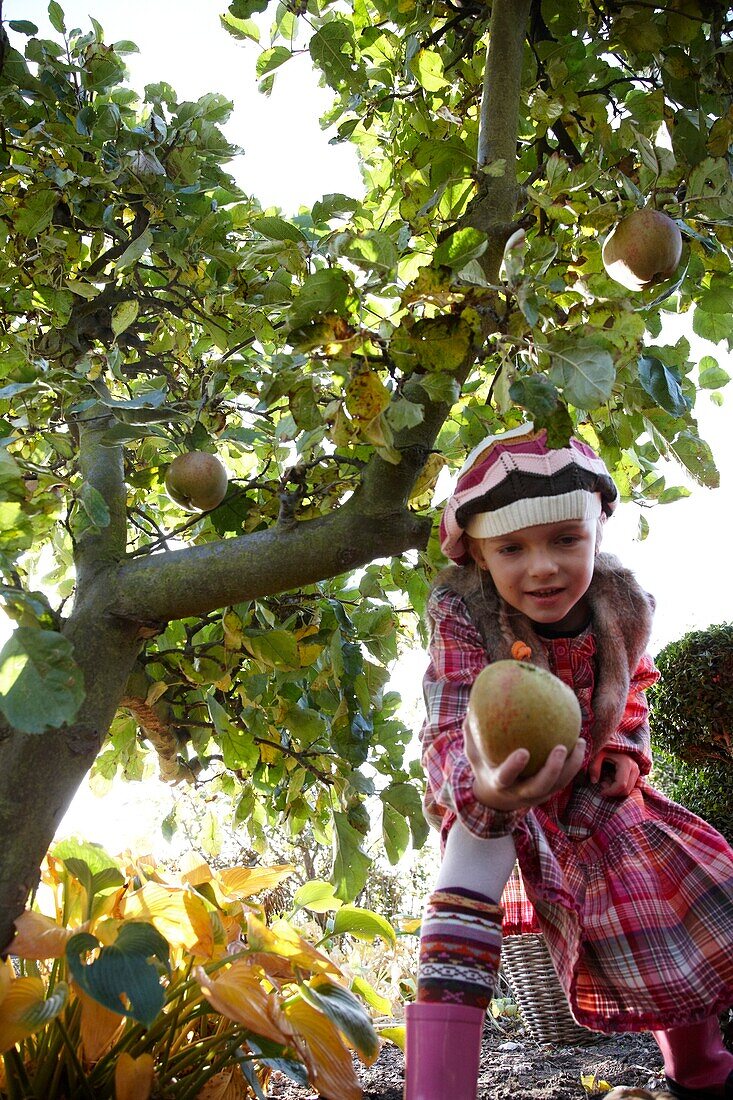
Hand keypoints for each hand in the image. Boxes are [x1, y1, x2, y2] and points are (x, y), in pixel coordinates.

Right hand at [464, 718, 586, 812]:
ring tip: (579, 742)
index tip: (523, 752)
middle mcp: (520, 793)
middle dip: (552, 769)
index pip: (506, 777)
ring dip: (571, 766)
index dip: (514, 767)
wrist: (495, 799)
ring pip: (557, 785)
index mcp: (499, 783)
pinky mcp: (548, 793)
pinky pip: (564, 779)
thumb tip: (472, 704)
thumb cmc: (484, 766)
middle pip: (540, 786)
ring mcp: (536, 795)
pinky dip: (574, 763)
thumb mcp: (473, 752)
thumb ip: (472, 732)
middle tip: (561, 748)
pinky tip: (579, 742)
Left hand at [588, 751, 639, 796]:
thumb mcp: (596, 755)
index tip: (600, 792)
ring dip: (616, 790)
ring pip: (628, 790)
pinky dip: (619, 787)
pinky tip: (610, 779)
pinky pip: (629, 786)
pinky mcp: (635, 773)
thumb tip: (594, 781)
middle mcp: (634, 767)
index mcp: (626, 763)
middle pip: (626, 790)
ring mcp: (637, 770)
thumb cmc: (603, 747)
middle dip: (613, 792)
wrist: (612, 741)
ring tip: (605, 781)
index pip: (622, 785)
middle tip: (601, 784)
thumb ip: (594, 767)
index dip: (611, 791)